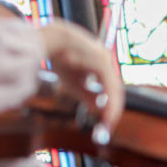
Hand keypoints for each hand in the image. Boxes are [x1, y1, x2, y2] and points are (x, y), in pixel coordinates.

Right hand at [39, 19, 123, 135]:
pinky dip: (108, 100)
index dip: (110, 106)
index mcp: (101, 65)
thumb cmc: (60, 59)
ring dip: (113, 107)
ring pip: (114, 88)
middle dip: (113, 109)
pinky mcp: (101, 61)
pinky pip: (108, 84)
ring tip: (108, 122)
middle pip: (115, 89)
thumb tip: (98, 110)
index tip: (106, 121)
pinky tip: (105, 111)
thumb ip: (87, 96)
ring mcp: (105, 60)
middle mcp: (105, 61)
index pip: (110, 89)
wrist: (50, 40)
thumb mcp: (74, 83)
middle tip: (108, 126)